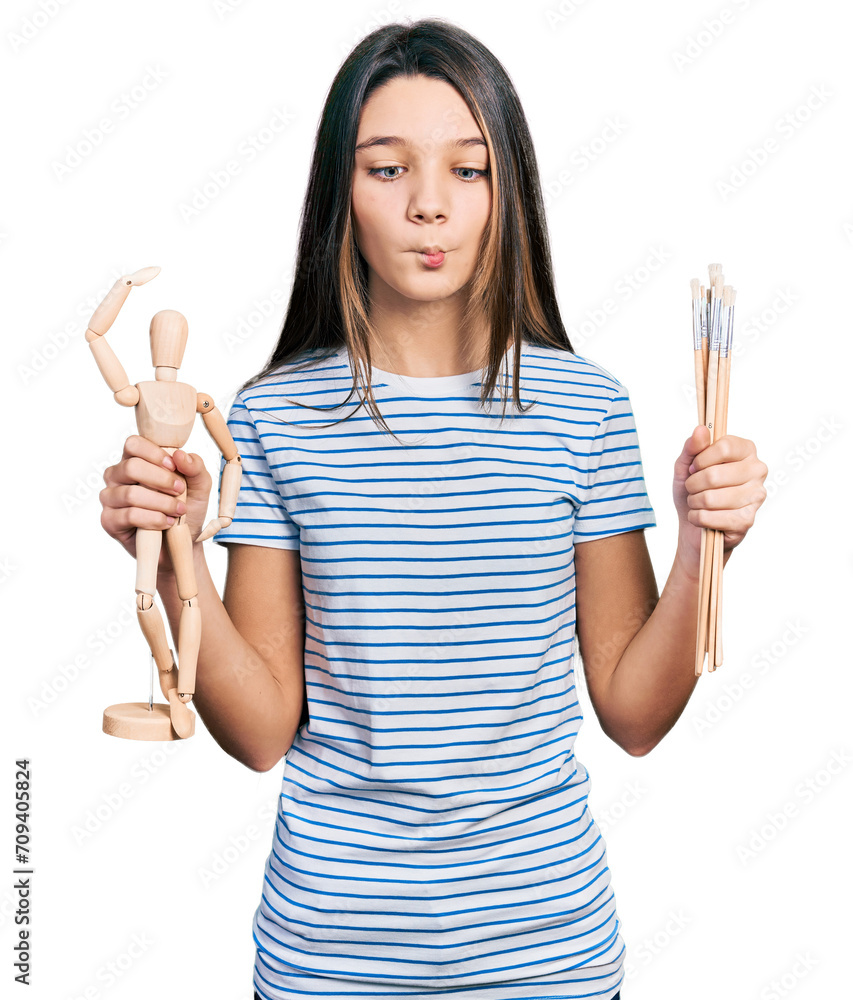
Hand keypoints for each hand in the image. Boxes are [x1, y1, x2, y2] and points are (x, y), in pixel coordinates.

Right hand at [99, 436, 213, 573]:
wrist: (182, 543)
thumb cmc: (186, 510)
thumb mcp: (199, 486)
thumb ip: (195, 467)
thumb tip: (179, 455)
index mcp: (135, 461)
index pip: (133, 444)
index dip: (154, 453)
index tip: (174, 467)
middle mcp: (117, 476)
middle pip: (131, 467)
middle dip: (161, 480)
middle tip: (180, 491)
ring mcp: (111, 498)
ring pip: (131, 494)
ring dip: (161, 503)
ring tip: (178, 511)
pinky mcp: (109, 520)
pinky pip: (129, 515)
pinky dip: (153, 519)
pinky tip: (166, 522)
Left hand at [673, 425, 767, 572]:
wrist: (695, 525)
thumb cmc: (694, 491)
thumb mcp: (686, 466)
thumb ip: (692, 447)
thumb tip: (701, 430)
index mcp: (747, 451)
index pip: (724, 447)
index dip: (700, 459)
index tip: (694, 467)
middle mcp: (758, 471)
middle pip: (714, 475)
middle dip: (693, 484)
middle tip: (692, 488)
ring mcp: (756, 497)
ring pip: (710, 498)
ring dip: (694, 502)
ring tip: (697, 502)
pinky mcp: (747, 521)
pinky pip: (709, 517)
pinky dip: (696, 518)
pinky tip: (700, 517)